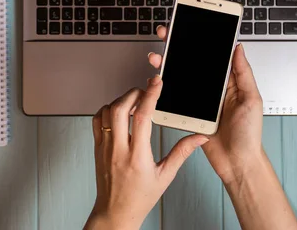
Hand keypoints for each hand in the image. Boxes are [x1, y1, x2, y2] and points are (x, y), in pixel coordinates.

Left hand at [85, 77, 209, 229]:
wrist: (115, 212)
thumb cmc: (140, 197)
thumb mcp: (166, 176)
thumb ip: (182, 153)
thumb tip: (199, 138)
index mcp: (137, 156)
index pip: (142, 117)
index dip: (150, 96)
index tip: (156, 83)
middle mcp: (118, 150)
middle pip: (119, 109)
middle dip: (133, 93)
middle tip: (145, 91)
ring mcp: (104, 147)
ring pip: (106, 112)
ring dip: (120, 100)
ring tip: (133, 102)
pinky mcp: (97, 147)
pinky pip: (97, 121)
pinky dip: (107, 110)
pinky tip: (118, 113)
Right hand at [148, 26, 263, 186]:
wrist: (237, 163)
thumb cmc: (249, 134)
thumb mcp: (252, 99)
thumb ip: (243, 73)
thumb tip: (239, 47)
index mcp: (228, 82)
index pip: (212, 55)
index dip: (200, 40)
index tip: (190, 25)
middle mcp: (211, 89)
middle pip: (191, 64)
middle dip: (177, 47)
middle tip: (166, 34)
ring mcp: (198, 102)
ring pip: (179, 79)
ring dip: (166, 67)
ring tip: (157, 58)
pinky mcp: (188, 115)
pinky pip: (174, 100)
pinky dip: (163, 91)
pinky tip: (156, 82)